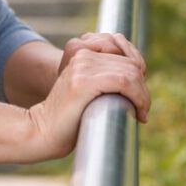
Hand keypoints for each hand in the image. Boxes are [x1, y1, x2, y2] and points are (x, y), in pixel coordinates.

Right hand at [30, 33, 149, 158]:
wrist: (43, 130)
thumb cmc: (68, 119)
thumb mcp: (88, 92)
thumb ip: (105, 80)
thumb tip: (140, 78)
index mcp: (84, 55)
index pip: (126, 56)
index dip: (140, 77)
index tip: (140, 99)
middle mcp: (84, 56)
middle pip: (131, 64)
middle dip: (143, 88)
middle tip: (142, 110)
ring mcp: (82, 67)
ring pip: (131, 72)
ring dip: (143, 95)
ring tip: (140, 113)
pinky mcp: (84, 81)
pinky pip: (124, 81)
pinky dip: (138, 97)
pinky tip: (137, 113)